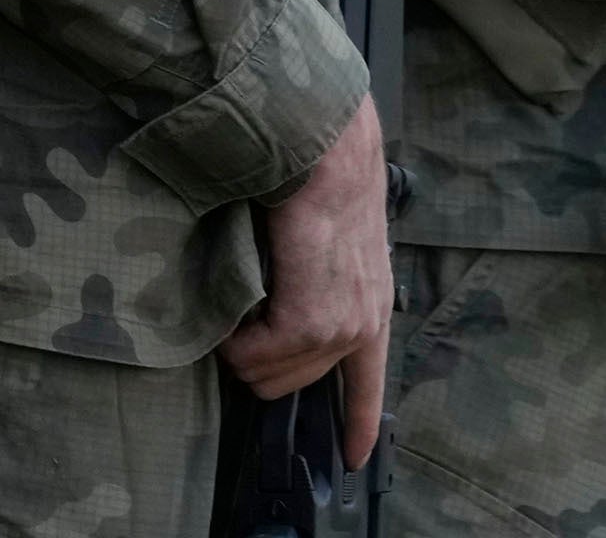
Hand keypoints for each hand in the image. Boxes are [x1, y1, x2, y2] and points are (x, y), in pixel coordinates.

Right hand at [223, 98, 390, 467]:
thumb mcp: (335, 243)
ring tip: (244, 293)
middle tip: (247, 312)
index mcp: (372, 309)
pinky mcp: (310, 320)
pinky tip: (238, 297)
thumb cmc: (323, 180)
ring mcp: (339, 327)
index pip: (367, 387)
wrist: (326, 146)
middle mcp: (362, 325)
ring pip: (264, 375)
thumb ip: (320, 284)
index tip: (350, 459)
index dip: (356, 426)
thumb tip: (282, 305)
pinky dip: (233, 334)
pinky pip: (252, 355)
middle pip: (289, 386)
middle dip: (257, 357)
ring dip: (241, 343)